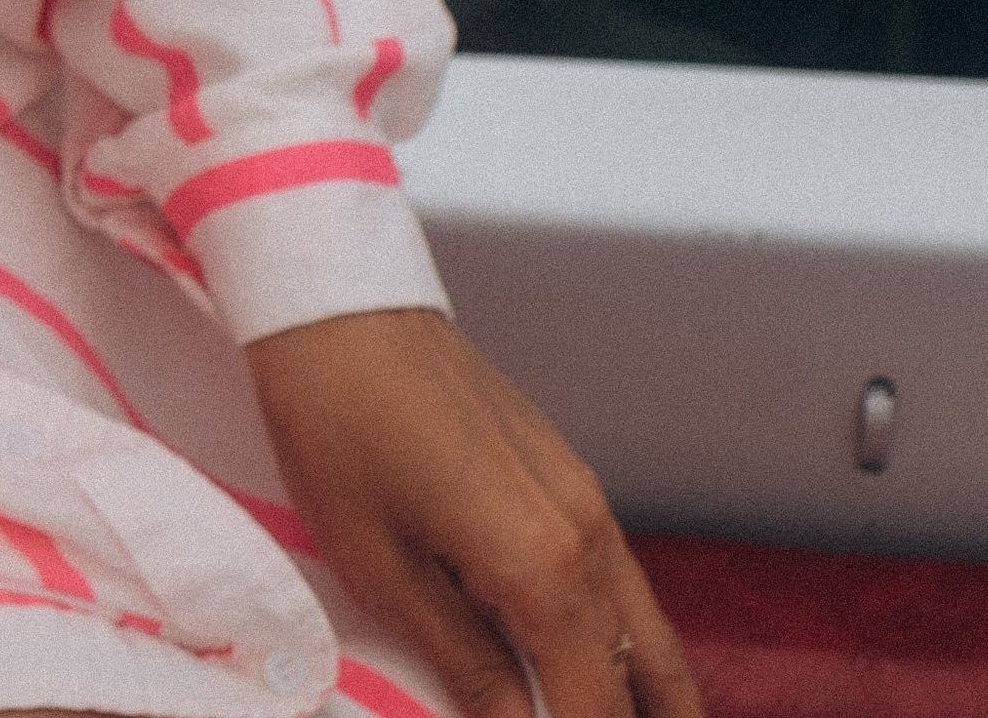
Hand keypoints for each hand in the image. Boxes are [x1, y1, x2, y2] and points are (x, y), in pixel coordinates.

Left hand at [246, 309, 702, 717]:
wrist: (337, 310)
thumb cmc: (341, 430)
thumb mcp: (383, 572)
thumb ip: (465, 665)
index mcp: (543, 567)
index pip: (594, 708)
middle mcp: (586, 532)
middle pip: (643, 673)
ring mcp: (584, 496)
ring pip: (646, 625)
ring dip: (650, 690)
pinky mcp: (567, 471)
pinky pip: (621, 578)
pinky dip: (628, 637)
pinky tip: (605, 664)